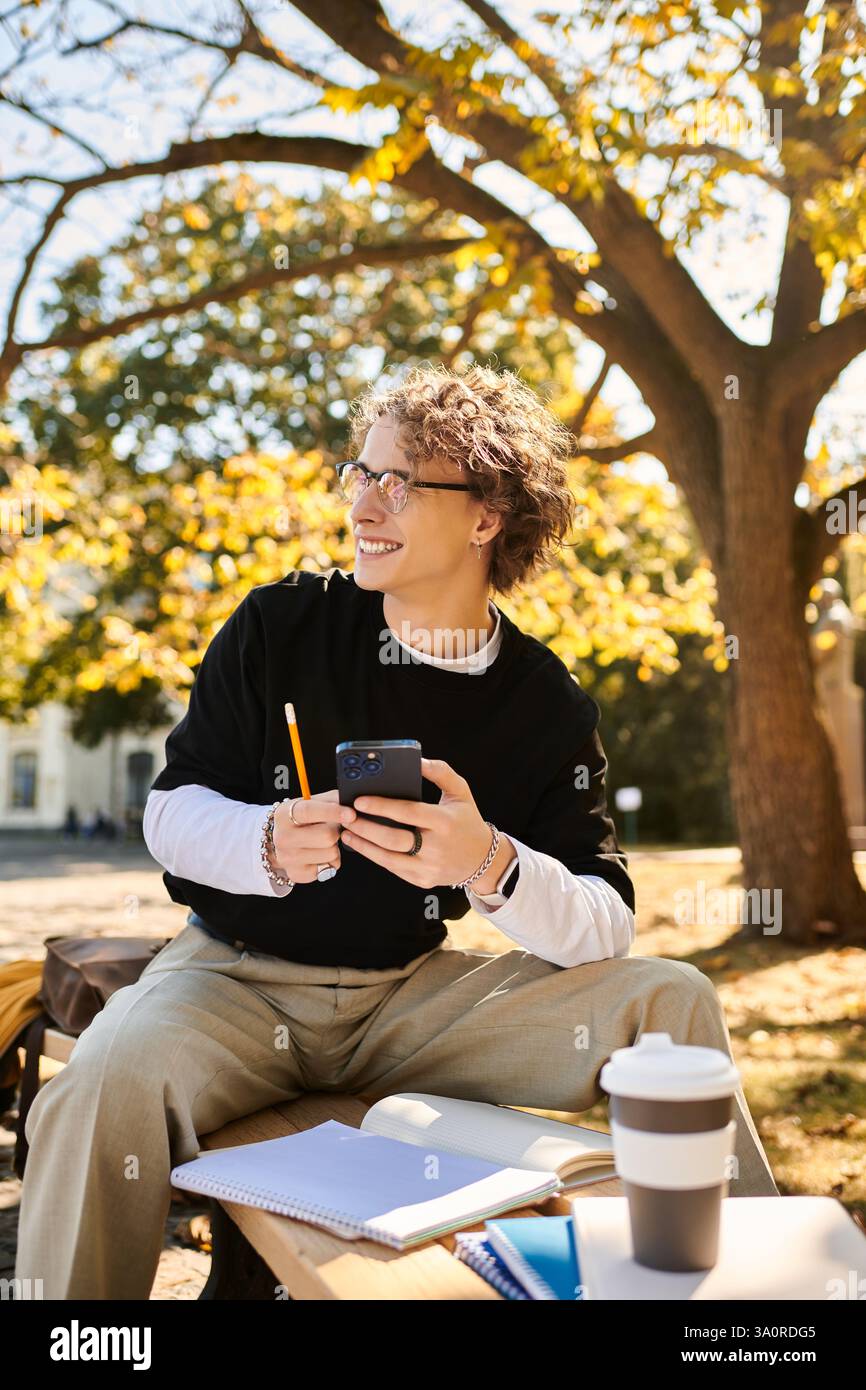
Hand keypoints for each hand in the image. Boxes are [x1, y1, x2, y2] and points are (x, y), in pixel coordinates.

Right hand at [271, 789, 356, 883]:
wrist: (284, 842)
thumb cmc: (303, 820)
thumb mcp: (312, 803)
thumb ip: (331, 800)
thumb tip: (352, 801)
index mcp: (284, 814)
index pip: (309, 811)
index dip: (333, 812)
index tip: (351, 814)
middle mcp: (282, 837)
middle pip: (326, 836)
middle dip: (336, 831)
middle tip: (331, 828)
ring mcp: (288, 859)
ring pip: (331, 853)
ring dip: (335, 847)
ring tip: (324, 842)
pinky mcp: (297, 874)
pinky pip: (330, 868)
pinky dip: (331, 861)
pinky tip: (320, 854)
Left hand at [338, 757, 509, 889]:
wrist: (483, 860)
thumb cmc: (467, 820)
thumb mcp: (460, 792)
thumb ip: (440, 772)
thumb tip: (417, 760)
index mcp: (444, 821)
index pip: (407, 812)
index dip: (381, 806)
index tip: (359, 800)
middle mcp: (436, 847)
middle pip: (393, 839)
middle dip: (365, 827)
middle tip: (347, 817)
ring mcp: (429, 867)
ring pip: (388, 858)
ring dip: (364, 845)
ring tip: (347, 832)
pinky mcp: (422, 880)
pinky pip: (393, 868)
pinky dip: (375, 856)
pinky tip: (363, 845)